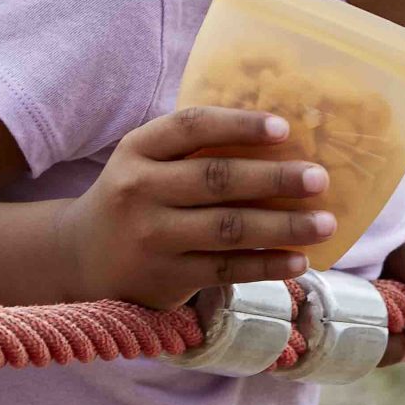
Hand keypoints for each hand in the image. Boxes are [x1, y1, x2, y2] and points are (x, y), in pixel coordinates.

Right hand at [54, 106, 335, 310]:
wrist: (79, 257)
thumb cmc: (136, 197)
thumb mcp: (146, 161)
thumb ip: (195, 147)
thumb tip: (283, 136)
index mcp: (138, 149)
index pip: (191, 126)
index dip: (240, 125)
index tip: (284, 128)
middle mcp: (140, 190)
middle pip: (217, 179)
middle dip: (275, 178)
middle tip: (319, 178)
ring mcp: (151, 237)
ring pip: (228, 229)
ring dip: (283, 226)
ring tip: (325, 223)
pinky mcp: (164, 278)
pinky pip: (226, 270)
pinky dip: (266, 267)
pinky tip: (299, 260)